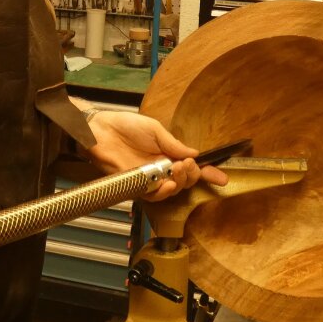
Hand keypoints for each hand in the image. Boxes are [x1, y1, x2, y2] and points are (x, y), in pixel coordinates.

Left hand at [85, 111, 227, 201]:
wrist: (100, 130)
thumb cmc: (125, 126)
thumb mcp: (154, 129)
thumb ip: (173, 143)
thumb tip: (194, 154)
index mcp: (167, 154)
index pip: (190, 167)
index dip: (207, 173)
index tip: (222, 178)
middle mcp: (160, 169)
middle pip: (184, 181)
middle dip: (192, 175)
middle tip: (188, 164)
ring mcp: (148, 179)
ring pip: (172, 190)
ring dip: (180, 182)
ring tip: (178, 169)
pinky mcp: (136, 185)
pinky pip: (154, 195)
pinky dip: (163, 192)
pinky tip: (168, 184)